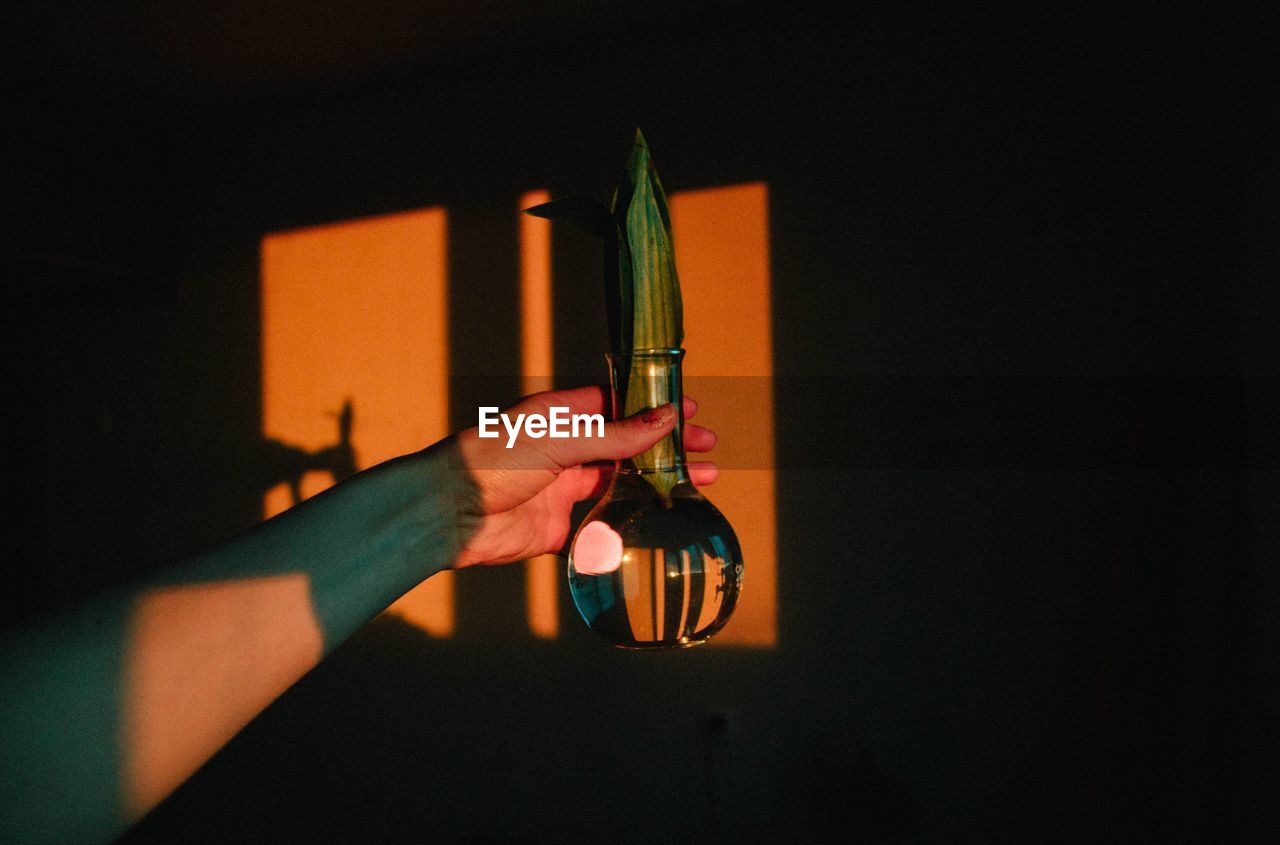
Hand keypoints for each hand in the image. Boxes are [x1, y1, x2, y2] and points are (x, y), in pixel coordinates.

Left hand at [452, 386, 716, 567]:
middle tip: (708, 452)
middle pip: (627, 447)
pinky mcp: (556, 529)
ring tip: (700, 486)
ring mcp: (561, 490)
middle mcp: (564, 450)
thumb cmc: (491, 461)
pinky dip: (627, 531)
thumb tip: (666, 418)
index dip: (655, 409)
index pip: (619, 406)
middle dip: (667, 449)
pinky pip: (599, 531)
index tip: (691, 412)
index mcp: (562, 417)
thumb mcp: (558, 438)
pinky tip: (659, 529)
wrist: (447, 514)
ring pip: (621, 487)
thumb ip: (614, 434)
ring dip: (657, 487)